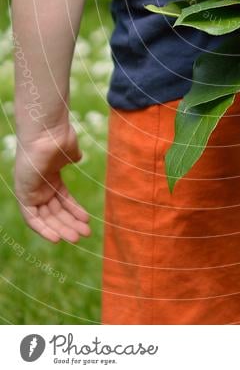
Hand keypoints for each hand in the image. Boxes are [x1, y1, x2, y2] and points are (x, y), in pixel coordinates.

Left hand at [15, 122, 91, 243]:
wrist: (48, 132)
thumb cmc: (60, 137)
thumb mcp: (69, 151)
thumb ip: (72, 157)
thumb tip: (77, 157)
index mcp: (51, 178)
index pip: (62, 201)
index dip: (74, 211)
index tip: (86, 220)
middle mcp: (39, 186)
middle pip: (55, 212)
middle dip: (71, 223)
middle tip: (85, 234)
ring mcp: (31, 191)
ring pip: (46, 217)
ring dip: (62, 228)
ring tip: (78, 237)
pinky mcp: (23, 195)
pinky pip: (32, 218)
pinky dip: (44, 229)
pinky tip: (58, 237)